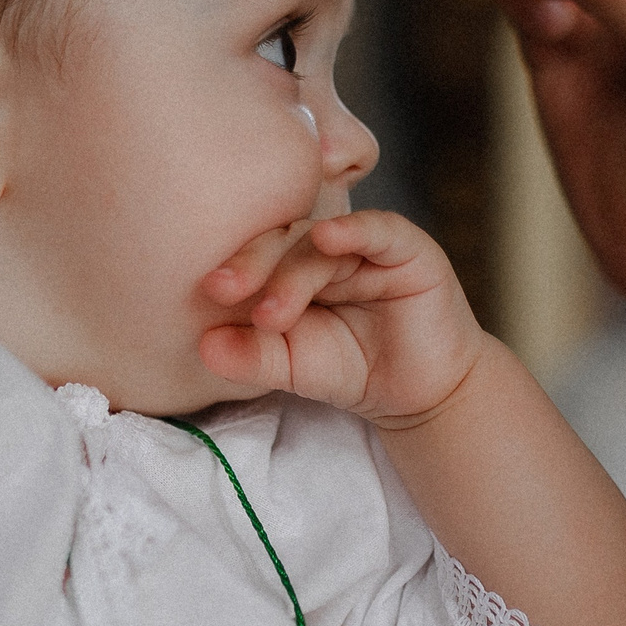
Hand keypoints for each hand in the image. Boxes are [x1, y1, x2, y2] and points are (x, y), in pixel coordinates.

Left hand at [198, 211, 484, 425]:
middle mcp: (327, 247)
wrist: (422, 395)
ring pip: (321, 242)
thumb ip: (252, 356)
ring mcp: (367, 245)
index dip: (233, 267)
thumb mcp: (293, 366)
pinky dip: (353, 230)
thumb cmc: (354, 369)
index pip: (256, 252)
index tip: (208, 291)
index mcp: (292, 264)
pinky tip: (330, 237)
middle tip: (227, 291)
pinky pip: (378, 230)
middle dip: (254, 265)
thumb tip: (204, 346)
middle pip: (282, 240)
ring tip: (274, 314)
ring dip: (293, 273)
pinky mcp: (408, 250)